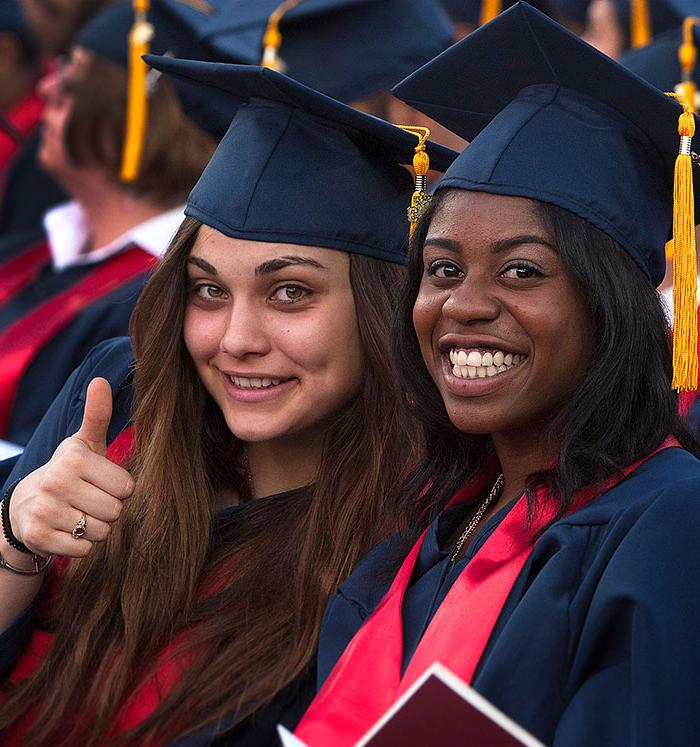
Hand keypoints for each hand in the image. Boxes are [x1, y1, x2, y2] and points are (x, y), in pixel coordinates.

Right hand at [8, 378, 134, 557]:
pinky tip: (68, 531)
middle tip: (91, 502)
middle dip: (109, 511)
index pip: (127, 487)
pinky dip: (81, 546)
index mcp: (74, 458)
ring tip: (79, 515)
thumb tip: (101, 380)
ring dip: (96, 530)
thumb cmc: (69, 472)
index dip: (119, 489)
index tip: (101, 483)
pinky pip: (83, 550)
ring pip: (100, 532)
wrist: (25, 505)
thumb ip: (98, 415)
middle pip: (115, 511)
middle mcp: (56, 481)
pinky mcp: (37, 536)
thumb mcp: (84, 444)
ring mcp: (44, 510)